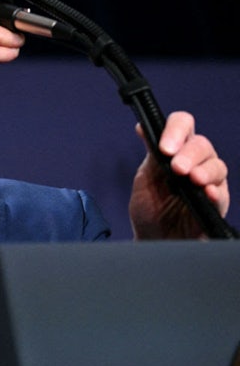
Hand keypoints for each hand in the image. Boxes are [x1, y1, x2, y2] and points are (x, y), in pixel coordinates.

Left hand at [129, 111, 229, 238]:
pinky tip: (206, 192)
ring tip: (192, 178)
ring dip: (204, 170)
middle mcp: (196, 162)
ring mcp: (209, 182)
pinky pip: (222, 194)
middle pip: (202, 145)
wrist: (152, 239)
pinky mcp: (216, 205)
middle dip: (188, 153)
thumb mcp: (145, 178)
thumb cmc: (150, 208)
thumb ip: (151, 155)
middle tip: (176, 167)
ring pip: (217, 166)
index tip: (164, 147)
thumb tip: (143, 126)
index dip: (176, 130)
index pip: (183, 125)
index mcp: (176, 150)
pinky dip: (214, 191)